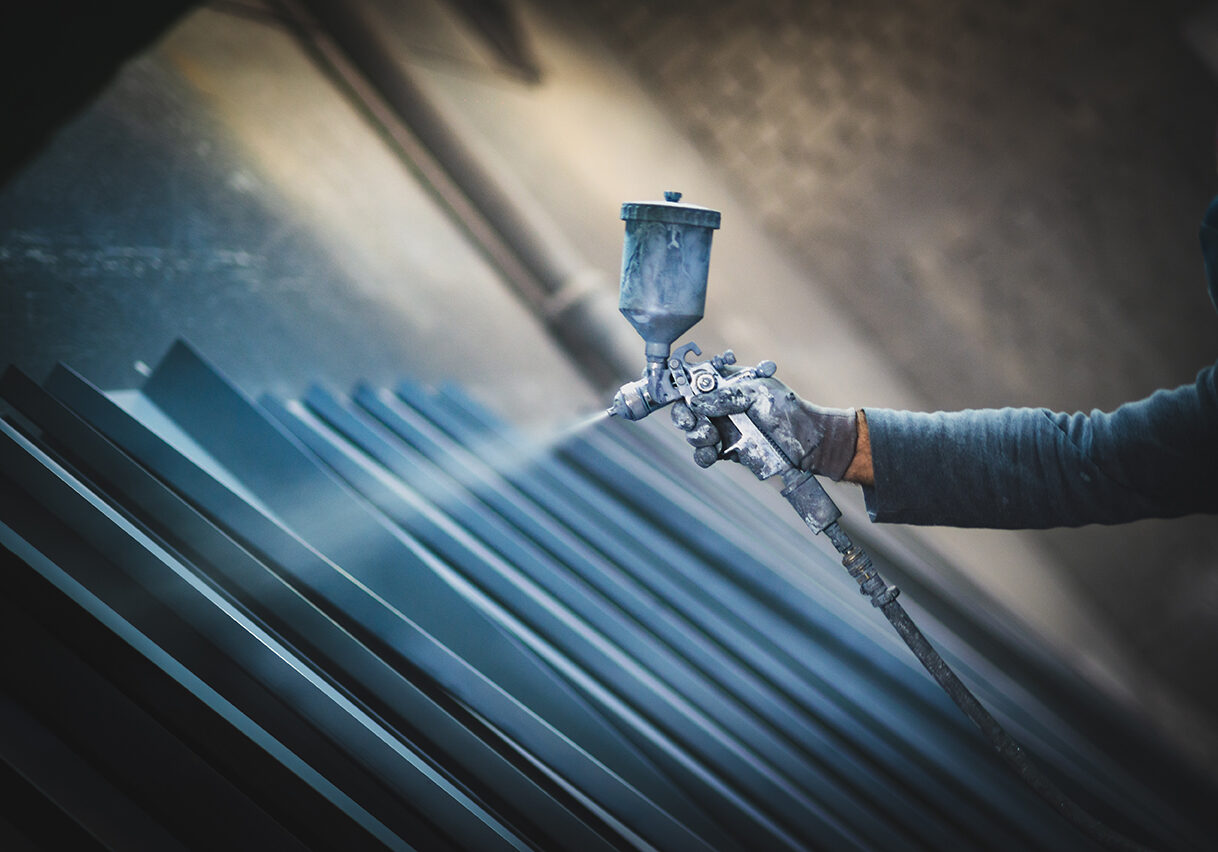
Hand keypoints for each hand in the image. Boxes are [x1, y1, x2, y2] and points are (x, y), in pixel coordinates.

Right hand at [670, 375, 857, 479]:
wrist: (809, 443)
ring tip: (711, 437)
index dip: (682, 388)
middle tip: (692, 422)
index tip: (679, 396)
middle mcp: (721, 406)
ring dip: (695, 436)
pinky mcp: (728, 451)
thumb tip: (696, 401)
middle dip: (685, 416)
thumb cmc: (788, 409)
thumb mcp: (758, 392)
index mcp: (727, 385)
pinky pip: (706, 454)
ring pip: (694, 433)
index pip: (696, 382)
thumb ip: (727, 395)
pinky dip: (703, 455)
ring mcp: (724, 429)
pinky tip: (712, 454)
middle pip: (688, 410)